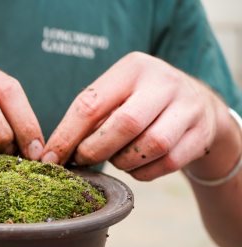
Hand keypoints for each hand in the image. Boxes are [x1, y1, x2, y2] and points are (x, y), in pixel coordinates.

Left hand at [42, 52, 232, 180]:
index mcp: (133, 68)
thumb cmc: (138, 103)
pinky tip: (136, 166)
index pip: (91, 104)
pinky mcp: (201, 133)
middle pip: (124, 125)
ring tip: (115, 159)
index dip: (67, 136)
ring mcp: (187, 107)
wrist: (195, 105)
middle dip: (95, 150)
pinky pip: (167, 163)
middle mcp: (163, 82)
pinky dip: (143, 172)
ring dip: (123, 162)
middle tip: (82, 160)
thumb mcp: (115, 96)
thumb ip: (88, 118)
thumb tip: (52, 154)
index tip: (50, 158)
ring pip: (150, 146)